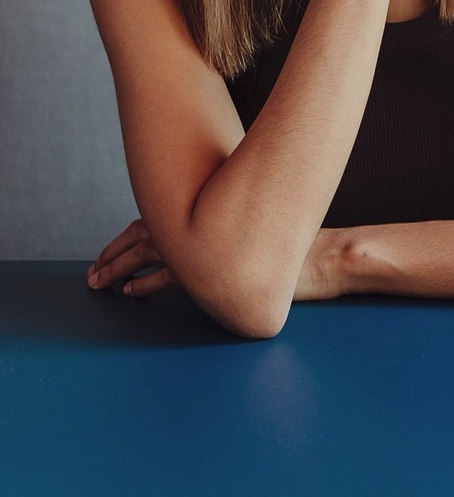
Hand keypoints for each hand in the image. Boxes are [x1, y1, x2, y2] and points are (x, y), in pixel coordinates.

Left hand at [87, 218, 347, 302]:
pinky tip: (132, 292)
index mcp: (203, 204)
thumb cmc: (287, 238)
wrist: (316, 256)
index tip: (107, 253)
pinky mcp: (208, 273)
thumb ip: (221, 219)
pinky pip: (166, 279)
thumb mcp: (249, 219)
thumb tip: (197, 223)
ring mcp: (201, 248)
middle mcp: (197, 222)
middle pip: (139, 238)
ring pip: (145, 256)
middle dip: (111, 256)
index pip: (150, 221)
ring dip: (118, 269)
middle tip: (93, 274)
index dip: (124, 238)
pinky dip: (145, 284)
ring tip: (100, 283)